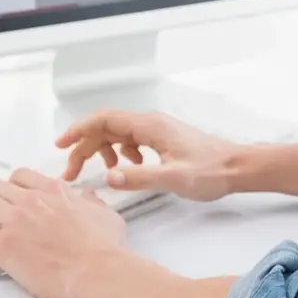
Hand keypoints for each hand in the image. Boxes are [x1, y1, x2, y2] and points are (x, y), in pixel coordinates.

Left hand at [0, 169, 127, 297]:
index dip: (8, 183)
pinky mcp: (2, 244)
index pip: (22, 176)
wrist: (94, 271)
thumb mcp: (105, 215)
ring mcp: (15, 220)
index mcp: (55, 191)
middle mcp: (32, 199)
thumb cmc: (103, 248)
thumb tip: (86, 196)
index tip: (3, 189)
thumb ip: (91, 202)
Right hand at [56, 110, 243, 201]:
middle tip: (71, 173)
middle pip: (107, 127)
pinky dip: (121, 154)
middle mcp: (151, 123)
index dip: (79, 130)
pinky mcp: (162, 140)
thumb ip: (140, 177)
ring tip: (99, 173)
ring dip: (102, 151)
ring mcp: (157, 130)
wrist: (236, 167)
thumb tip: (108, 176)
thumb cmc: (211, 171)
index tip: (61, 145)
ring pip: (118, 134)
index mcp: (150, 125)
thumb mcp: (174, 178)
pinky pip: (131, 141)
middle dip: (85, 147)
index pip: (105, 119)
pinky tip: (127, 170)